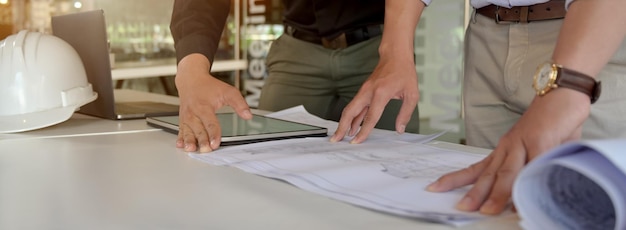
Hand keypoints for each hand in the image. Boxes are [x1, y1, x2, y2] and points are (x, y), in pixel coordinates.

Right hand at [175, 54, 251, 152]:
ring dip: (189, 141)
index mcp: (204, 106)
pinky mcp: (182, 119)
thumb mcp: (227, 91)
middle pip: (198, 129)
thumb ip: (239, 103)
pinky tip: (180, 145)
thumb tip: (248, 115)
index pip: (210, 122)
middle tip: (206, 150)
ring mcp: (186, 117)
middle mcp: (193, 112)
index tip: (215, 143)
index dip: (214, 133)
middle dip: (202, 140)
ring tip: (191, 149)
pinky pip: (180, 130)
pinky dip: (180, 138)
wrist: (191, 79)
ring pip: (188, 131)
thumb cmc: (209, 86)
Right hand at [330, 53, 418, 143]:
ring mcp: (364, 90)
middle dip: (342, 127)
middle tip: (336, 139)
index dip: (363, 131)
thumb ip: (405, 113)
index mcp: (381, 93)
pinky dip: (352, 116)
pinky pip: (356, 106)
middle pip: (350, 112)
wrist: (395, 56)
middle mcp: (369, 91)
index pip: (370, 117)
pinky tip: (352, 125)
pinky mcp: (364, 91)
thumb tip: (400, 128)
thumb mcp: (411, 94)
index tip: (357, 141)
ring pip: (350, 109)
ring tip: (342, 135)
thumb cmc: (404, 72)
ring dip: (344, 122)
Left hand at [426, 88, 589, 213]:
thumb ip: (530, 169)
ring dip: (498, 193)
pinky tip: (524, 196)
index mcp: (504, 150)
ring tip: (489, 210)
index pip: (475, 168)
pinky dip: (528, 182)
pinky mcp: (541, 140)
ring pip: (507, 172)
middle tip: (462, 208)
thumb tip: (529, 193)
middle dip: (474, 193)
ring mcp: (523, 143)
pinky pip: (533, 165)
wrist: (563, 92)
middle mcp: (508, 147)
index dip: (455, 179)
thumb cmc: (551, 123)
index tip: (435, 188)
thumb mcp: (537, 149)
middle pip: (488, 174)